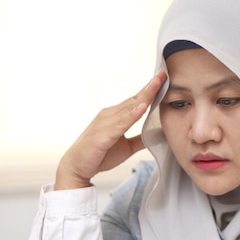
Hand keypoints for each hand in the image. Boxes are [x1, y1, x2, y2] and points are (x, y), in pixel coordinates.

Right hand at [54, 69, 166, 189]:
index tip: (162, 78)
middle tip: (163, 73)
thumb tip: (156, 134)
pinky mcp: (103, 134)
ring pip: (129, 107)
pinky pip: (121, 123)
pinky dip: (133, 115)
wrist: (77, 167)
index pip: (136, 100)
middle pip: (134, 99)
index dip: (150, 90)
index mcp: (115, 116)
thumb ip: (140, 140)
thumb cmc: (98, 156)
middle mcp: (110, 114)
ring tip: (157, 84)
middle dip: (150, 86)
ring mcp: (105, 122)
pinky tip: (143, 108)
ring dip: (144, 96)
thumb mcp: (126, 147)